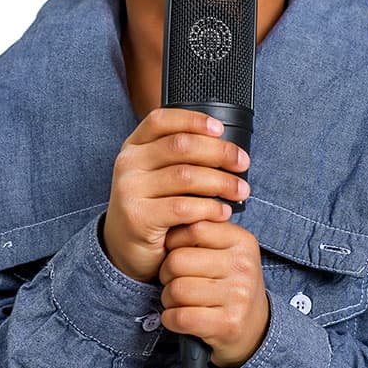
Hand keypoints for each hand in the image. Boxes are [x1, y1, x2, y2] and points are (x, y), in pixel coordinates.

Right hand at [102, 108, 250, 282]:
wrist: (125, 247)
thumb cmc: (153, 205)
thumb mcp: (158, 173)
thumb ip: (180, 156)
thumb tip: (226, 146)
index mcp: (134, 146)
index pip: (161, 120)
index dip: (193, 120)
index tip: (220, 129)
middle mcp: (128, 163)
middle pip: (181, 145)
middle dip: (218, 151)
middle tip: (242, 162)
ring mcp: (130, 190)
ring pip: (186, 176)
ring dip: (221, 181)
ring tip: (241, 190)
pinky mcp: (138, 217)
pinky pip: (183, 207)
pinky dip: (210, 208)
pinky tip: (224, 212)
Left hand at [159, 220, 269, 367]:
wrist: (256, 325)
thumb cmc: (231, 280)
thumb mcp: (228, 249)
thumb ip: (205, 231)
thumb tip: (172, 221)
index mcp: (242, 241)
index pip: (195, 228)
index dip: (174, 239)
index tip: (173, 249)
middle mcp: (243, 266)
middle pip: (179, 260)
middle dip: (165, 271)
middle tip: (170, 278)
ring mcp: (238, 296)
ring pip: (177, 290)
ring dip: (167, 297)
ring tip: (175, 298)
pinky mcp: (229, 324)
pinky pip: (181, 317)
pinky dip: (169, 318)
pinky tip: (176, 316)